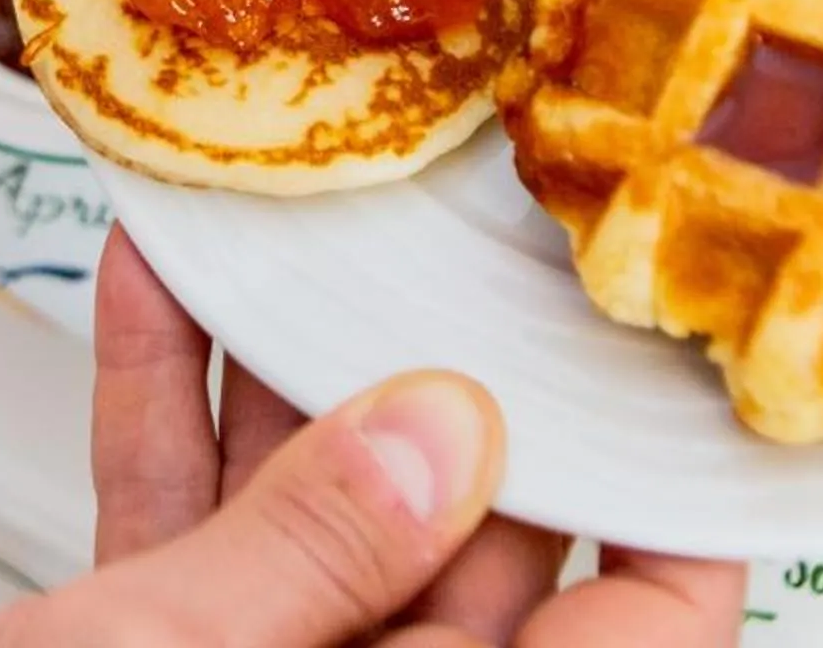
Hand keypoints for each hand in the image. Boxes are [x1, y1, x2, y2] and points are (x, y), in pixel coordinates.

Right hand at [0, 229, 747, 646]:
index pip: (643, 621)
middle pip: (470, 538)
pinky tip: (155, 289)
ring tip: (290, 215)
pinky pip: (188, 532)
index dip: (667, 488)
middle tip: (456, 217)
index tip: (651, 337)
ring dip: (284, 358)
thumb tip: (444, 434)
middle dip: (452, 365)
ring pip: (314, 514)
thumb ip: (308, 562)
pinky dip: (168, 412)